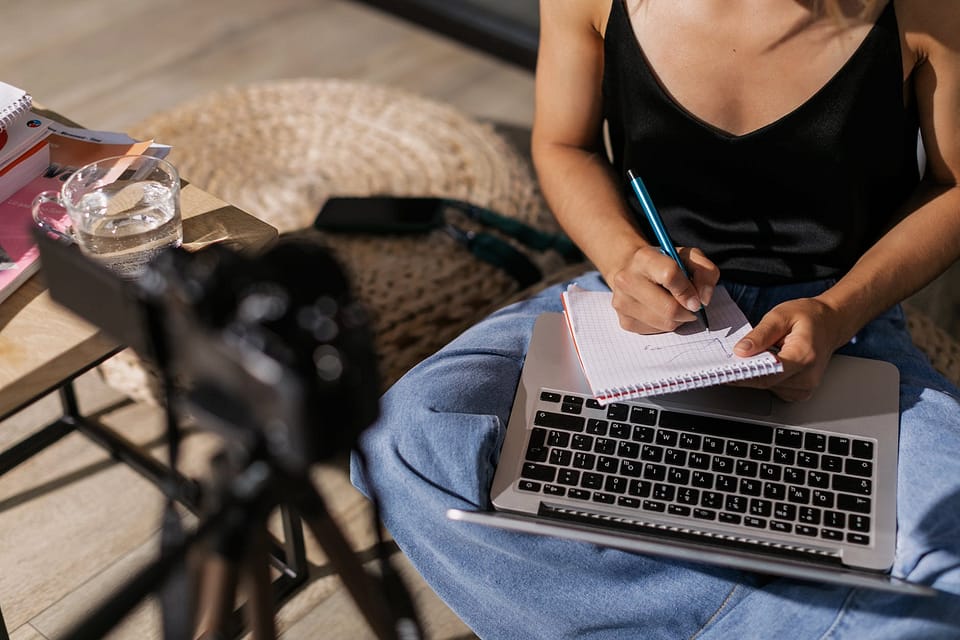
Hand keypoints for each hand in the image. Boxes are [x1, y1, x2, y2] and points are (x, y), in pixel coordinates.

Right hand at [609, 245, 718, 333]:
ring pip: (665, 323)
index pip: (669, 275)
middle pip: (669, 308)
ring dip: (678, 319)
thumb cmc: (663, 263)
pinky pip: (656, 331)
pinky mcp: (624, 321)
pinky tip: (660, 311)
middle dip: (687, 311)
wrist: (630, 270)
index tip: (696, 299)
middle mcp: (627, 280)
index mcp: (644, 258)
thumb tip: (703, 300)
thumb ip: (705, 272)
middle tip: (690, 306)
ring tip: (674, 305)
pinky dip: (665, 324)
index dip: (688, 290)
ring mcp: (622, 302)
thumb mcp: (688, 257)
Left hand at [732, 297, 847, 401]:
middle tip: (731, 359)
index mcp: (804, 356)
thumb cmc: (809, 317)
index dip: (743, 375)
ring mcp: (805, 387)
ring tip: (759, 355)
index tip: (726, 371)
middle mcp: (807, 377)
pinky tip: (769, 362)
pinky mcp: (801, 392)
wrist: (830, 324)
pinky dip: (766, 377)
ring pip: (768, 387)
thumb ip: (760, 334)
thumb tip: (741, 351)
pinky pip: (775, 389)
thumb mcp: (780, 315)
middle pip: (765, 383)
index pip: (767, 374)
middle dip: (746, 372)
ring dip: (757, 374)